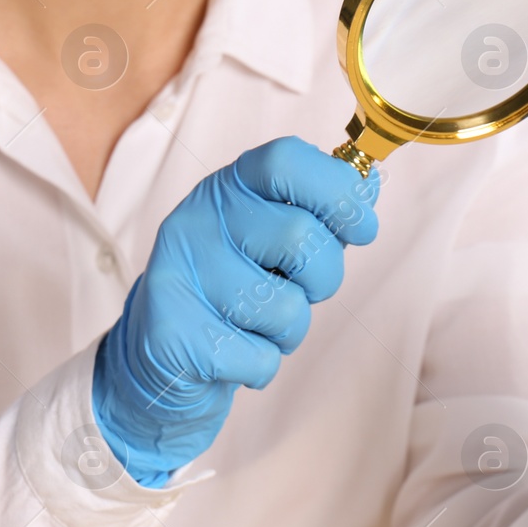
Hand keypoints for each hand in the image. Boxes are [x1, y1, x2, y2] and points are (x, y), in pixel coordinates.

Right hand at [92, 137, 379, 486]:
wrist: (159, 357)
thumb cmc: (232, 290)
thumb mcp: (273, 239)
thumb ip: (319, 212)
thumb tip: (368, 183)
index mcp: (228, 187)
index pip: (286, 161)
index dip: (338, 192)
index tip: (362, 227)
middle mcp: (196, 219)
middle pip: (299, 236)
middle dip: (323, 278)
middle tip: (299, 291)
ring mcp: (179, 274)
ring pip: (284, 306)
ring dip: (290, 330)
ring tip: (258, 326)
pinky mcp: (172, 333)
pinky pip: (260, 358)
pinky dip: (262, 366)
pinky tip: (233, 353)